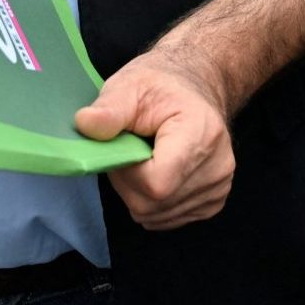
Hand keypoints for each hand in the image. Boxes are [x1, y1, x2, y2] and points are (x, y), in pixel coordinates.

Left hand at [74, 45, 234, 229]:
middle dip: (128, 183)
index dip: (128, 173)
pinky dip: (153, 202)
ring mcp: (219, 187)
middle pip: (154, 203)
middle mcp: (218, 165)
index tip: (123, 147)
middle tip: (127, 151)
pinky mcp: (214, 201)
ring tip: (144, 158)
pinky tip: (157, 171)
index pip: (157, 183)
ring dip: (138, 193)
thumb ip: (109, 109)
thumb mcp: (129, 86)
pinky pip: (168, 218)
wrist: (193, 89)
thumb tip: (84, 124)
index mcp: (201, 132)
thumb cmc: (160, 86)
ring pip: (157, 215)